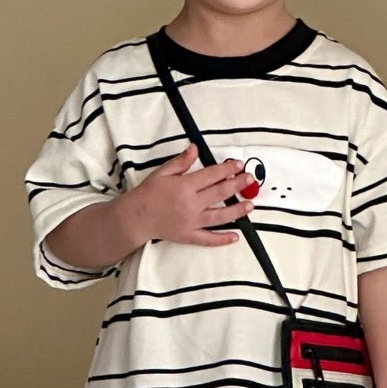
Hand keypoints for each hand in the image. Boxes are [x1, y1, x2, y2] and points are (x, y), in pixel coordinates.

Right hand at [122, 145, 254, 246]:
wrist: (135, 217)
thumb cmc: (148, 194)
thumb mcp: (162, 173)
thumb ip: (181, 161)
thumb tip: (195, 148)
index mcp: (184, 186)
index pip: (211, 175)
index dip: (227, 169)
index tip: (238, 165)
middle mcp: (191, 204)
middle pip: (220, 193)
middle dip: (237, 185)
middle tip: (250, 180)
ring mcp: (191, 222)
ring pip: (220, 216)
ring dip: (237, 210)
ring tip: (250, 205)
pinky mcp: (189, 236)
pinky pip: (208, 239)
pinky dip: (222, 239)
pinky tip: (235, 237)